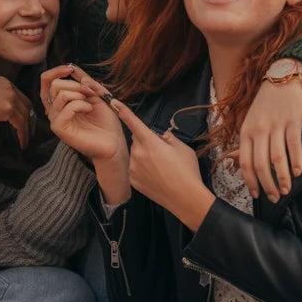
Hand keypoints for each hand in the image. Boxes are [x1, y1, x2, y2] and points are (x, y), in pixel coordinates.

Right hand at [0, 76, 32, 147]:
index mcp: (4, 82)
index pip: (20, 97)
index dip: (23, 110)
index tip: (24, 121)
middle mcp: (10, 87)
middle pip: (26, 106)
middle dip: (28, 120)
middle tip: (28, 132)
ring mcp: (10, 97)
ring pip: (25, 116)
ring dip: (26, 130)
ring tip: (24, 141)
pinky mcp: (8, 108)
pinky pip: (20, 124)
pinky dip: (22, 134)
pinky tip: (21, 143)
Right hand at [41, 65, 124, 163]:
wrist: (113, 141)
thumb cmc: (105, 120)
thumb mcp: (97, 94)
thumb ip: (85, 81)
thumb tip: (73, 67)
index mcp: (59, 100)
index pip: (46, 80)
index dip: (56, 71)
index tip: (71, 68)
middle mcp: (54, 109)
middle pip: (54, 85)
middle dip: (75, 84)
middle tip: (90, 92)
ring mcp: (55, 119)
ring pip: (61, 94)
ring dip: (80, 94)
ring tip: (91, 104)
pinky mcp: (59, 128)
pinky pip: (67, 107)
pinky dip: (81, 104)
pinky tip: (89, 110)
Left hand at [111, 99, 214, 231]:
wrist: (185, 198)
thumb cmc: (187, 171)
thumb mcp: (182, 148)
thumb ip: (168, 138)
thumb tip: (161, 136)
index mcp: (150, 142)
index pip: (134, 123)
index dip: (124, 111)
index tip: (114, 103)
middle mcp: (138, 153)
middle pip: (138, 140)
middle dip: (147, 142)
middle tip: (163, 154)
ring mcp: (134, 168)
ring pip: (136, 155)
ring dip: (144, 157)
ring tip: (161, 168)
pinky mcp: (133, 181)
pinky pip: (135, 169)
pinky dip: (142, 170)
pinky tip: (156, 177)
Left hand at [238, 78, 301, 201]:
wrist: (281, 79)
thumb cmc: (264, 105)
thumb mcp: (250, 122)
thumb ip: (246, 143)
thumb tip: (237, 163)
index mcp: (246, 131)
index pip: (246, 162)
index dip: (250, 181)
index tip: (256, 194)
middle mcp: (259, 130)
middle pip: (261, 164)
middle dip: (267, 184)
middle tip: (274, 197)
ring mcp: (276, 125)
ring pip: (278, 158)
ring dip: (282, 177)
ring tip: (286, 189)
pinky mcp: (293, 121)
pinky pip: (294, 145)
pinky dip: (296, 161)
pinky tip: (298, 172)